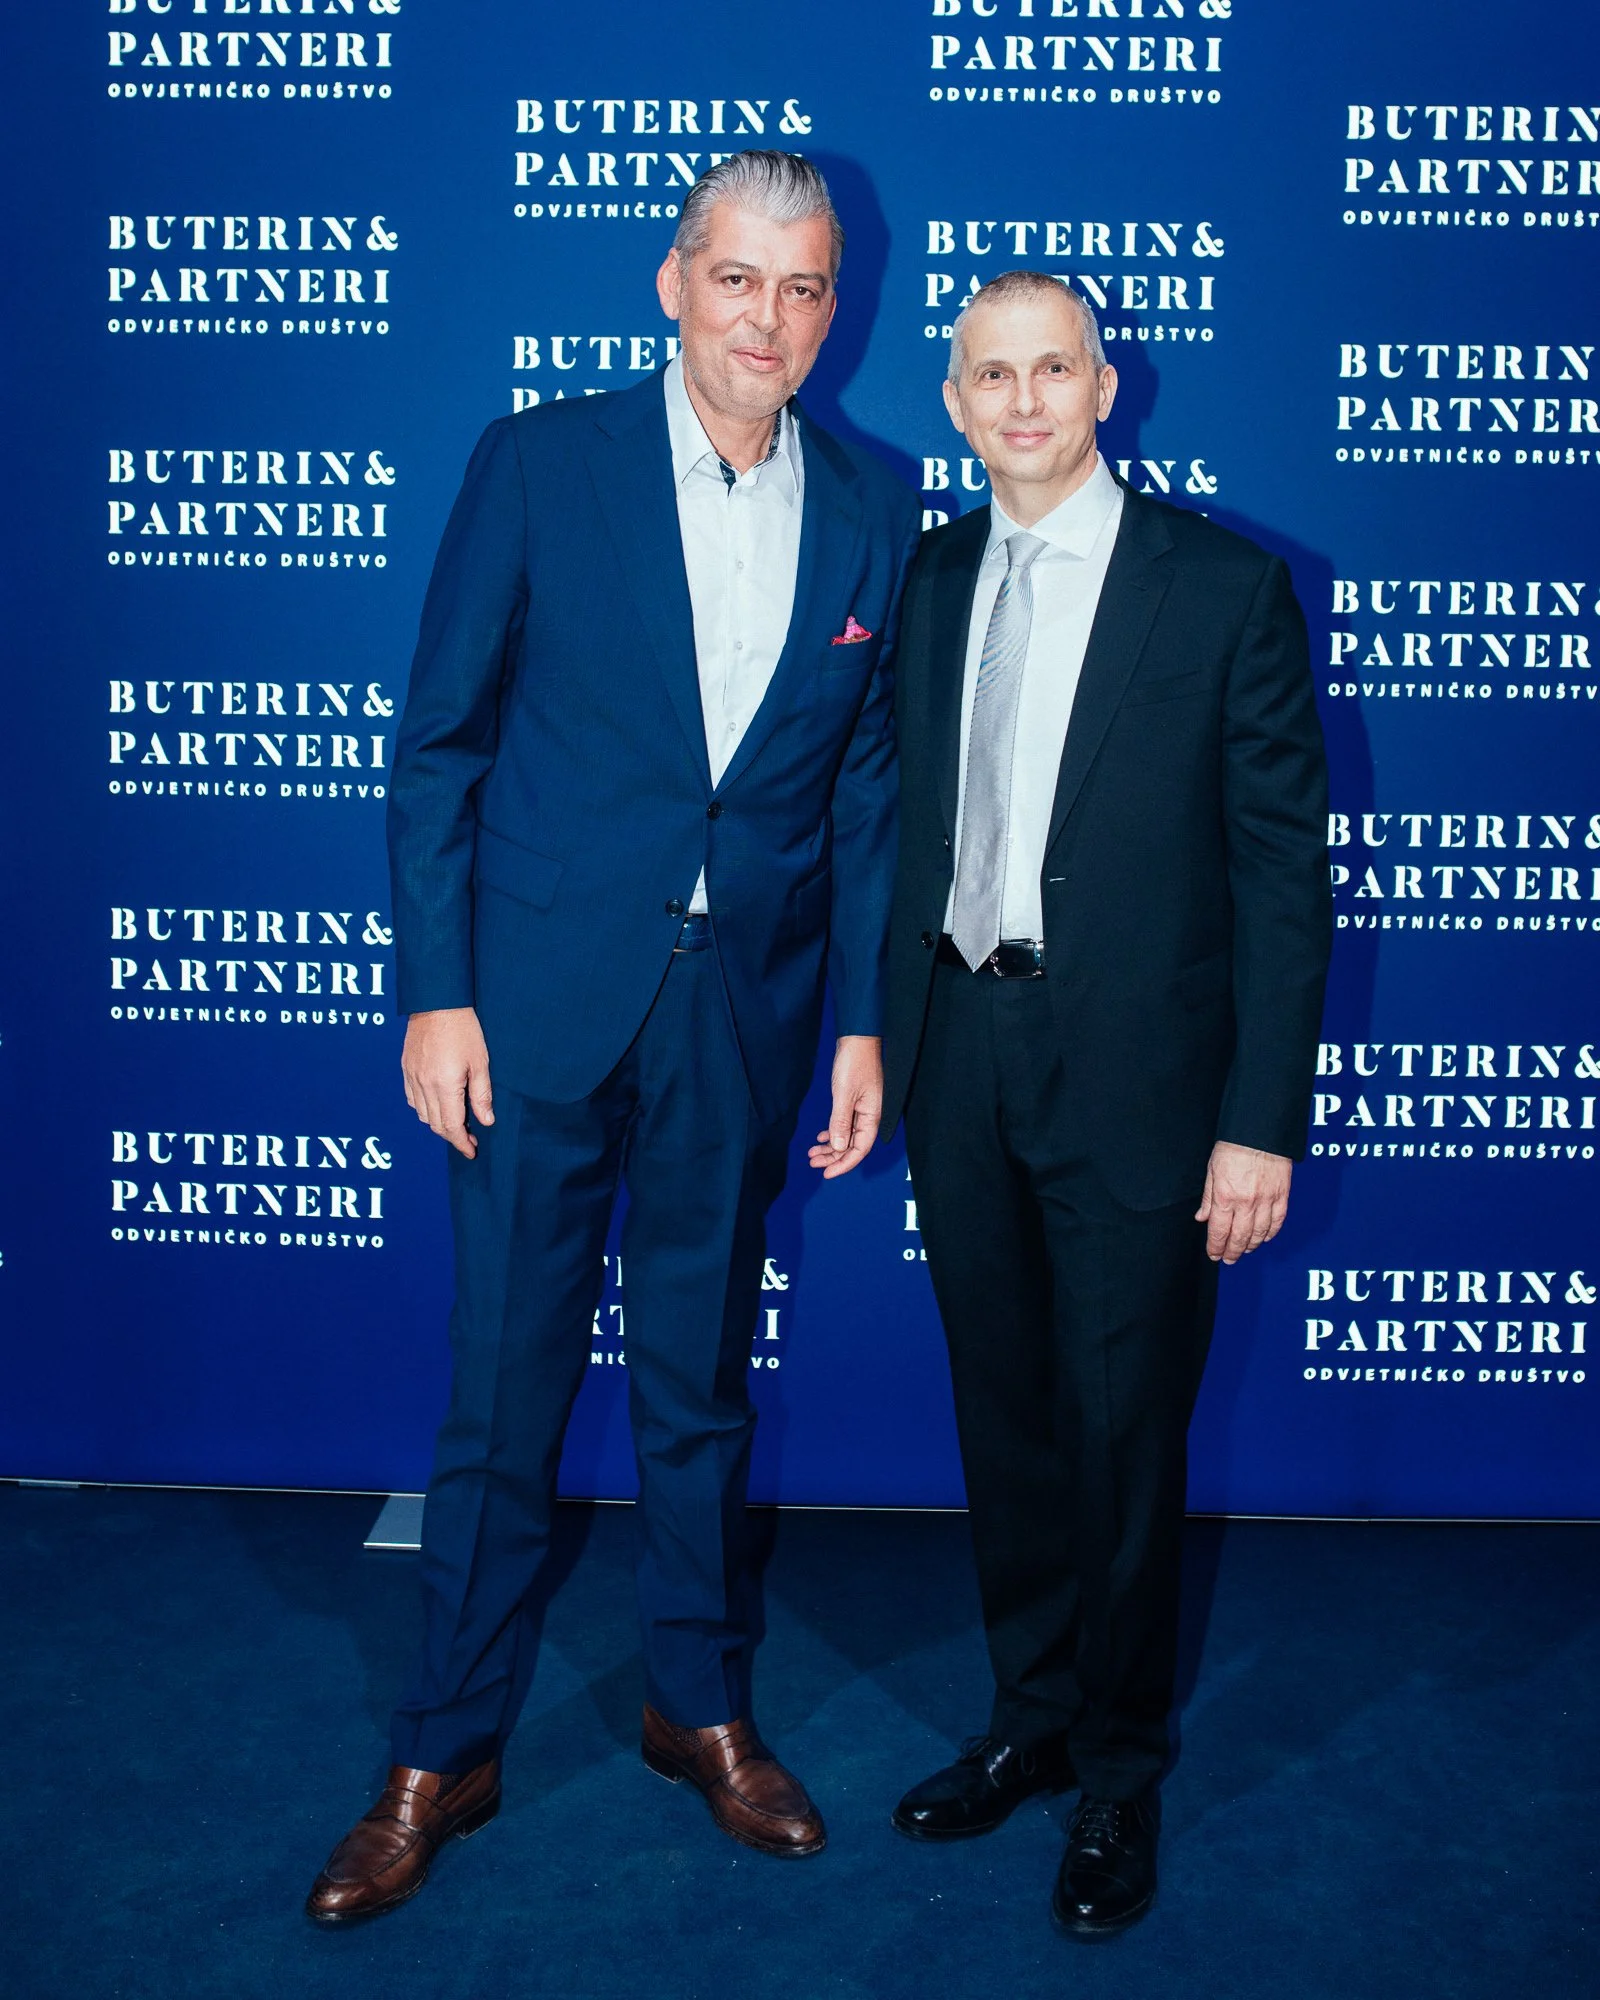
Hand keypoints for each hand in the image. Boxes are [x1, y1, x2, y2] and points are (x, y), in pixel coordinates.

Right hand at [401, 1007, 493, 1159]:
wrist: (436, 1002)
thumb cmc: (463, 1029)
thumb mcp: (480, 1062)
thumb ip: (481, 1094)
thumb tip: (486, 1122)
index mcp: (444, 1085)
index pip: (451, 1126)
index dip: (461, 1143)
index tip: (471, 1152)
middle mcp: (424, 1085)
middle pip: (435, 1124)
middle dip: (452, 1136)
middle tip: (469, 1139)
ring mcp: (412, 1077)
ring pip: (422, 1114)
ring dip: (438, 1123)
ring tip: (456, 1122)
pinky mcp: (406, 1068)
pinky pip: (412, 1099)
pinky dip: (424, 1109)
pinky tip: (437, 1104)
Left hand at [807, 1035, 882, 1179]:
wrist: (857, 1039)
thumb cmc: (854, 1064)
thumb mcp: (844, 1095)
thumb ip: (841, 1122)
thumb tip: (838, 1148)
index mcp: (872, 1116)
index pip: (860, 1149)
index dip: (843, 1164)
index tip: (826, 1173)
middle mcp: (870, 1116)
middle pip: (852, 1146)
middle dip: (833, 1157)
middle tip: (813, 1163)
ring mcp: (863, 1109)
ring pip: (847, 1136)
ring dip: (831, 1146)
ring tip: (812, 1153)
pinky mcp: (855, 1102)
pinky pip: (845, 1124)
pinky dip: (833, 1132)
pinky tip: (821, 1136)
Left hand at [1195, 1141, 1291, 1263]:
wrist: (1260, 1132)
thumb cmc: (1234, 1146)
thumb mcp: (1212, 1170)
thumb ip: (1208, 1198)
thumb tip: (1202, 1218)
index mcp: (1225, 1197)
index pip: (1219, 1232)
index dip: (1216, 1247)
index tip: (1214, 1254)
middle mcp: (1246, 1203)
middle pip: (1239, 1238)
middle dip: (1232, 1252)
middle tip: (1228, 1259)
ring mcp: (1266, 1201)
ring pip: (1260, 1234)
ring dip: (1251, 1246)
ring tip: (1244, 1250)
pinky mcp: (1282, 1196)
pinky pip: (1278, 1222)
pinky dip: (1271, 1233)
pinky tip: (1265, 1238)